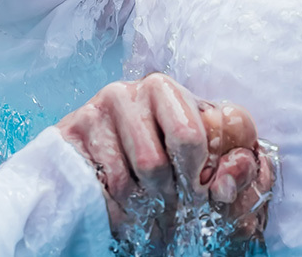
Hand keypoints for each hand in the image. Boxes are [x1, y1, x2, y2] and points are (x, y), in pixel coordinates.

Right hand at [56, 73, 273, 245]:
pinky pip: (98, 189)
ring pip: (125, 181)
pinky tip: (122, 205)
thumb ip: (234, 171)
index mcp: (165, 89)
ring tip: (148, 205)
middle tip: (173, 205)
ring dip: (142, 205)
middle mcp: (127, 92)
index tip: (203, 190)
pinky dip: (116, 210)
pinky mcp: (67, 136)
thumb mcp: (209, 163)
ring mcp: (94, 112)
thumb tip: (226, 184)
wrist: (96, 171)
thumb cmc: (162, 161)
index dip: (200, 174)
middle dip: (168, 193)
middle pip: (155, 163)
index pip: (188, 136)